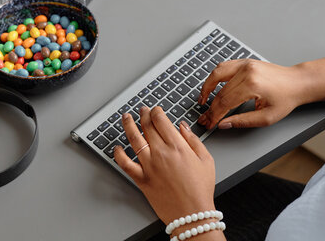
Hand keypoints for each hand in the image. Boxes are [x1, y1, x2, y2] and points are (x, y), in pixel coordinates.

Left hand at [114, 106, 215, 224]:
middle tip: (142, 110)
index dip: (156, 111)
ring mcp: (149, 166)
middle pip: (147, 126)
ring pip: (133, 139)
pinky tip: (117, 147)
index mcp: (177, 147)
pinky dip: (118, 154)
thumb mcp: (206, 160)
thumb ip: (193, 140)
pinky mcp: (141, 179)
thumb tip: (183, 126)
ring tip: (126, 118)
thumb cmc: (200, 190)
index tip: (155, 109)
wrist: (192, 214)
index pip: (161, 120)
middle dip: (143, 114)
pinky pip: (125, 163)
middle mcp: (161, 153)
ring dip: (128, 125)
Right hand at [197, 59, 304, 129]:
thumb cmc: (286, 98)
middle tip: (204, 117)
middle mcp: (246, 72)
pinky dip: (214, 77)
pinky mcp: (244, 62)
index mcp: (252, 85)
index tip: (209, 123)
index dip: (214, 115)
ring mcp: (244, 64)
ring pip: (216, 74)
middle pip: (219, 91)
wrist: (297, 82)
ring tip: (202, 100)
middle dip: (210, 107)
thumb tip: (224, 124)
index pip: (224, 102)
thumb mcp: (267, 117)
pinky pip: (223, 67)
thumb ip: (243, 121)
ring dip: (206, 87)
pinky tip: (212, 86)